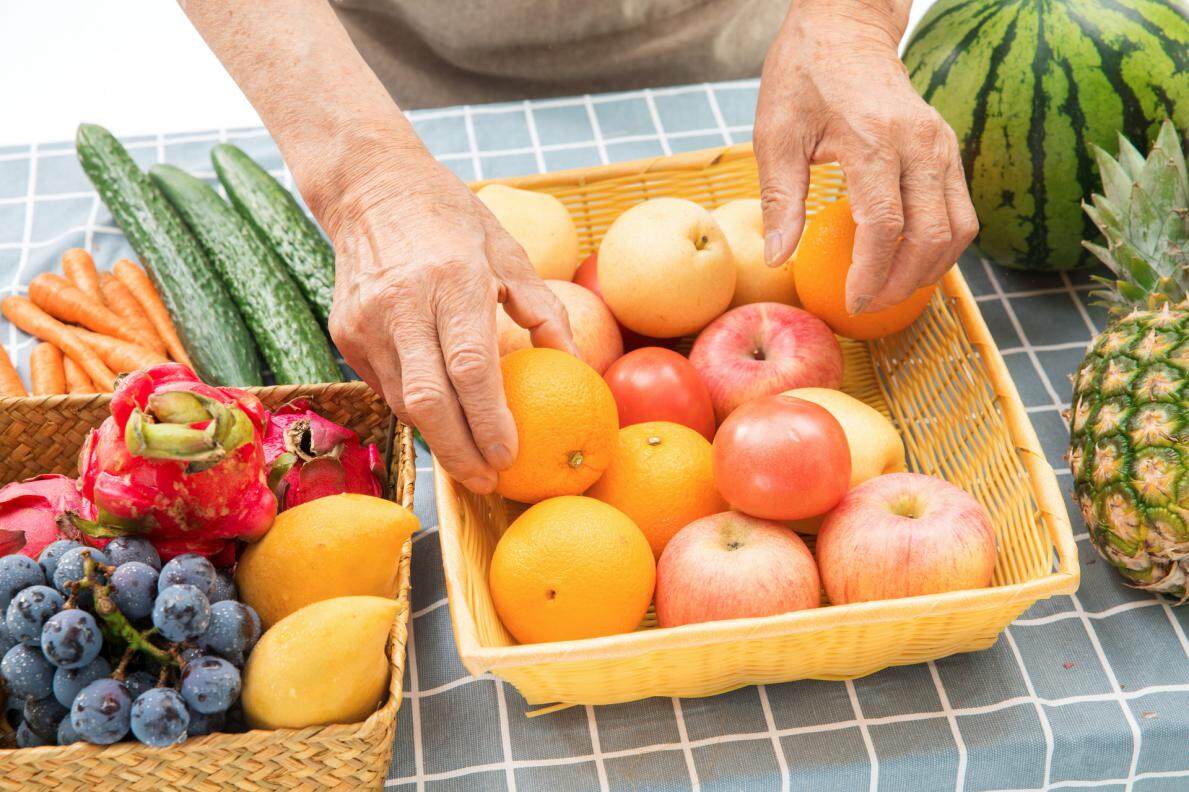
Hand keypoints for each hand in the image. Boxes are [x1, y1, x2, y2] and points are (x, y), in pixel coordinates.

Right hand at [318, 135, 575, 493]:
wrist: (370, 188)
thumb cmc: (452, 220)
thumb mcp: (508, 252)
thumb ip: (545, 311)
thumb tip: (579, 365)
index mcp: (451, 280)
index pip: (471, 368)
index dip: (490, 421)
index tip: (510, 456)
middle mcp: (402, 304)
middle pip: (429, 402)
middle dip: (460, 453)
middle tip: (488, 482)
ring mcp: (366, 322)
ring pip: (404, 403)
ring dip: (438, 439)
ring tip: (471, 460)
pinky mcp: (345, 333)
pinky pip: (385, 387)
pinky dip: (416, 409)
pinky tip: (442, 420)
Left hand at [755, 0, 977, 312]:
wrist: (846, 28)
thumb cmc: (804, 77)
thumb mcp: (776, 134)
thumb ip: (781, 199)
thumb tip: (778, 260)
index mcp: (876, 141)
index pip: (886, 226)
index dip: (872, 274)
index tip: (851, 301)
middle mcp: (921, 145)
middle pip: (932, 235)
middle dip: (903, 282)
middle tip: (870, 306)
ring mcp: (942, 146)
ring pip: (958, 227)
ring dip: (930, 269)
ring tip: (891, 290)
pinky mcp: (948, 149)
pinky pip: (959, 210)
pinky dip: (940, 244)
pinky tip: (908, 261)